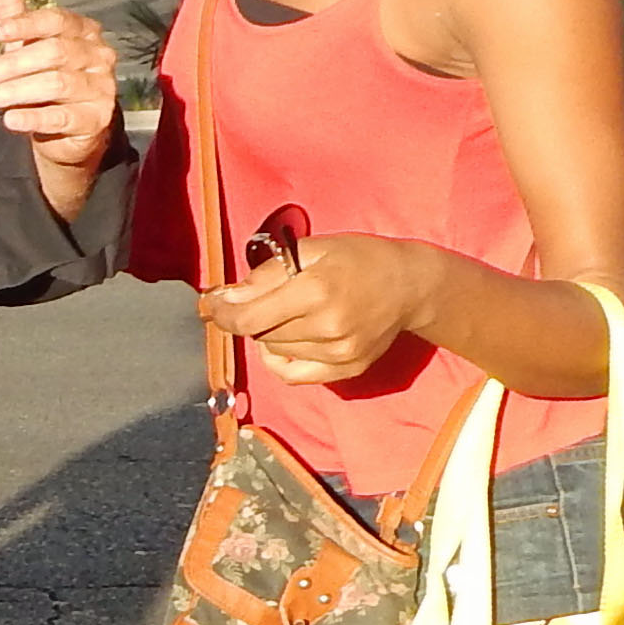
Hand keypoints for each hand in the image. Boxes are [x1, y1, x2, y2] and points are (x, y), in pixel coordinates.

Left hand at [0, 0, 118, 177]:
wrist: (68, 130)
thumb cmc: (46, 77)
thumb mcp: (26, 42)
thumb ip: (12, 9)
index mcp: (83, 31)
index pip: (57, 20)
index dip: (27, 24)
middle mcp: (97, 56)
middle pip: (55, 52)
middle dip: (13, 64)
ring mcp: (101, 88)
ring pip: (57, 83)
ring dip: (16, 91)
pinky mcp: (96, 119)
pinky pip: (63, 116)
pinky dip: (34, 117)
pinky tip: (10, 120)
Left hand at [197, 231, 438, 386]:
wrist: (410, 284)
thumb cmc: (359, 258)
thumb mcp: (312, 249)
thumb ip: (268, 274)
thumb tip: (230, 297)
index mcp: (315, 290)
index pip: (248, 317)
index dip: (222, 314)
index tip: (213, 305)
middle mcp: (327, 327)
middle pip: (260, 334)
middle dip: (249, 317)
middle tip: (257, 300)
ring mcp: (339, 353)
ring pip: (276, 351)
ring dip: (270, 333)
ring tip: (288, 312)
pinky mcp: (347, 369)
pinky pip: (295, 375)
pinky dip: (280, 360)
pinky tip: (284, 343)